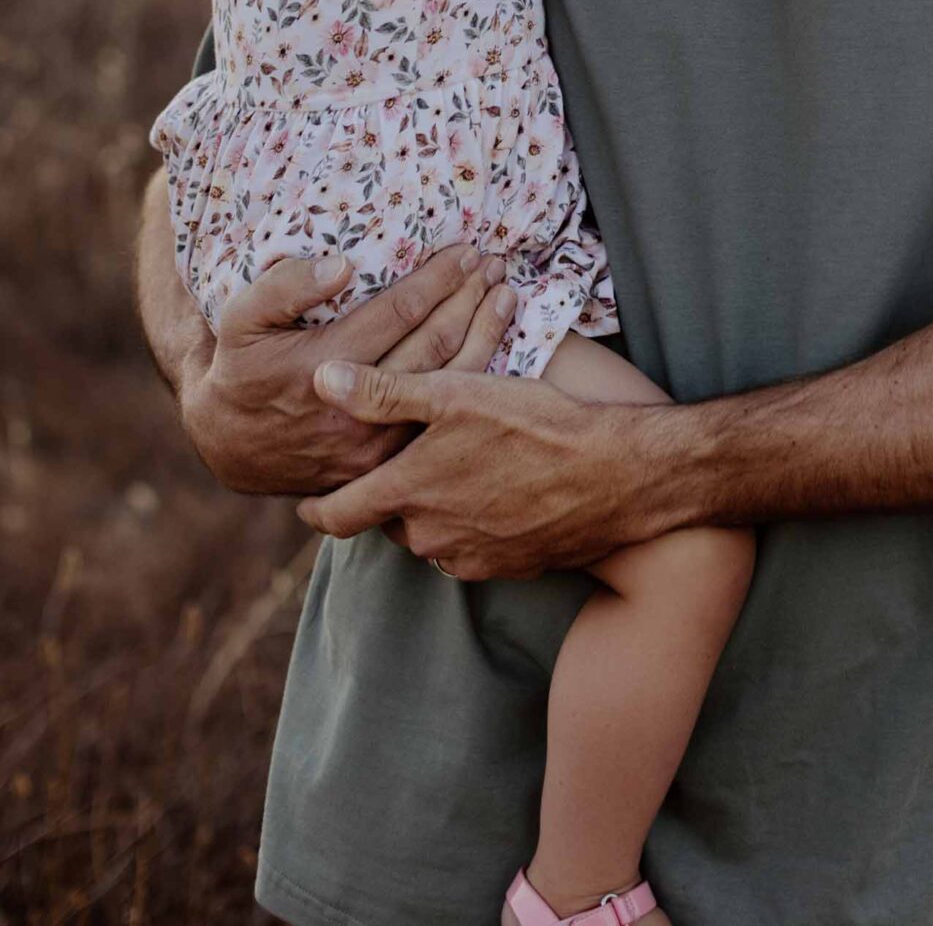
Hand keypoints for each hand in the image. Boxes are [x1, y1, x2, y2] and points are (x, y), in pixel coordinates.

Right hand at [180, 243, 515, 496]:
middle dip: (470, 297)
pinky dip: (473, 376)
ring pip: (448, 381)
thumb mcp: (241, 320)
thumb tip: (343, 265)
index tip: (465, 250)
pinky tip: (493, 344)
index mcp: (325, 367)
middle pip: (435, 343)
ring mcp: (378, 441)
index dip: (439, 278)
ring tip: (505, 292)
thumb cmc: (241, 368)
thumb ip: (285, 287)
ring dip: (483, 332)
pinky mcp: (388, 461)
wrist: (230, 445)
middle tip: (494, 262)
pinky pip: (441, 414)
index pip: (400, 312)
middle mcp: (358, 407)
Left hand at [297, 362, 683, 576]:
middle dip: (383, 498)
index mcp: (406, 493)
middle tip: (392, 467)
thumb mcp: (457, 395)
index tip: (305, 502)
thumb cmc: (535, 426)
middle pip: (385, 523)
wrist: (613, 476)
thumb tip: (318, 379)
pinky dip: (466, 524)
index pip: (336, 516)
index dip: (315, 509)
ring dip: (428, 511)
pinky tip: (490, 491)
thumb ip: (384, 392)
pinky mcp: (505, 566)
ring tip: (447, 474)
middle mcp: (429, 537)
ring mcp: (468, 558)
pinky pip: (467, 548)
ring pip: (427, 536)